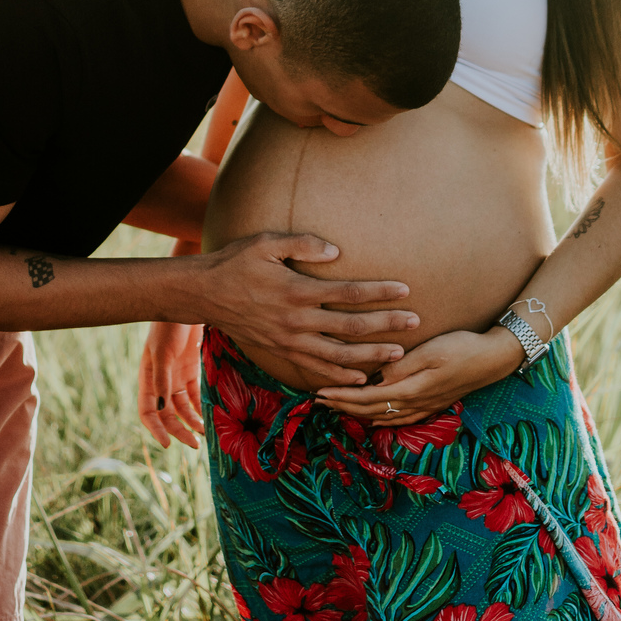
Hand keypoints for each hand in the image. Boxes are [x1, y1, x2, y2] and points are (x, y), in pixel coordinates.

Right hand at [138, 320, 203, 449]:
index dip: (155, 429)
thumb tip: (160, 408)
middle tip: (195, 444)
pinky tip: (208, 417)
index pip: (147, 411)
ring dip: (191, 421)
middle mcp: (161, 381)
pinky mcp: (191, 370)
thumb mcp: (163, 352)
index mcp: (147, 378)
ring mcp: (176, 376)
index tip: (168, 444)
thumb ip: (161, 380)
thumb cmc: (169, 325)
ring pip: (182, 407)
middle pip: (167, 413)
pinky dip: (200, 407)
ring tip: (204, 434)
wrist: (188, 304)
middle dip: (179, 430)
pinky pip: (195, 395)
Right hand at [194, 233, 418, 383]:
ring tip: (398, 355)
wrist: (204, 294)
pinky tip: (361, 378)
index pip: (348, 293)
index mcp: (297, 291)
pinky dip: (341, 376)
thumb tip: (336, 250)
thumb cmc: (236, 262)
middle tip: (415, 323)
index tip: (405, 289)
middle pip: (351, 328)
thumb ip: (301, 244)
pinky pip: (316, 370)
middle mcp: (297, 321)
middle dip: (387, 326)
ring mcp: (289, 342)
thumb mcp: (265, 243)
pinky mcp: (281, 353)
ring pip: (339, 356)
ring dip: (371, 356)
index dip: (379, 291)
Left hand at [315, 326, 523, 425]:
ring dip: (357, 413)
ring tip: (337, 408)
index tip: (320, 392)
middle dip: (342, 406)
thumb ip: (401, 367)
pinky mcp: (430, 404)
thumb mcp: (430, 352)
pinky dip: (379, 418)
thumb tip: (374, 380)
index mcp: (410, 390)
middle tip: (318, 401)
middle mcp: (414, 404)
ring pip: (382, 417)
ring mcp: (423, 407)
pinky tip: (372, 416)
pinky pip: (397, 418)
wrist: (493, 359)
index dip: (341, 396)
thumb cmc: (462, 348)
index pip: (366, 397)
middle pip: (370, 410)